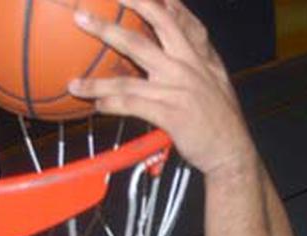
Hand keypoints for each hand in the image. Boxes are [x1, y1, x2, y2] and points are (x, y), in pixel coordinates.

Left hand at [69, 0, 256, 179]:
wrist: (232, 150)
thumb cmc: (221, 115)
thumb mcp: (216, 75)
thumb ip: (198, 51)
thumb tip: (178, 33)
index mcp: (196, 54)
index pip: (173, 16)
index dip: (148, 0)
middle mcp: (186, 66)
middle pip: (142, 38)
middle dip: (108, 26)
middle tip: (80, 16)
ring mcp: (177, 89)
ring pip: (129, 78)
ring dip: (97, 82)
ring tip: (74, 83)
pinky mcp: (171, 114)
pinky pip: (133, 106)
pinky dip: (112, 106)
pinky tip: (96, 107)